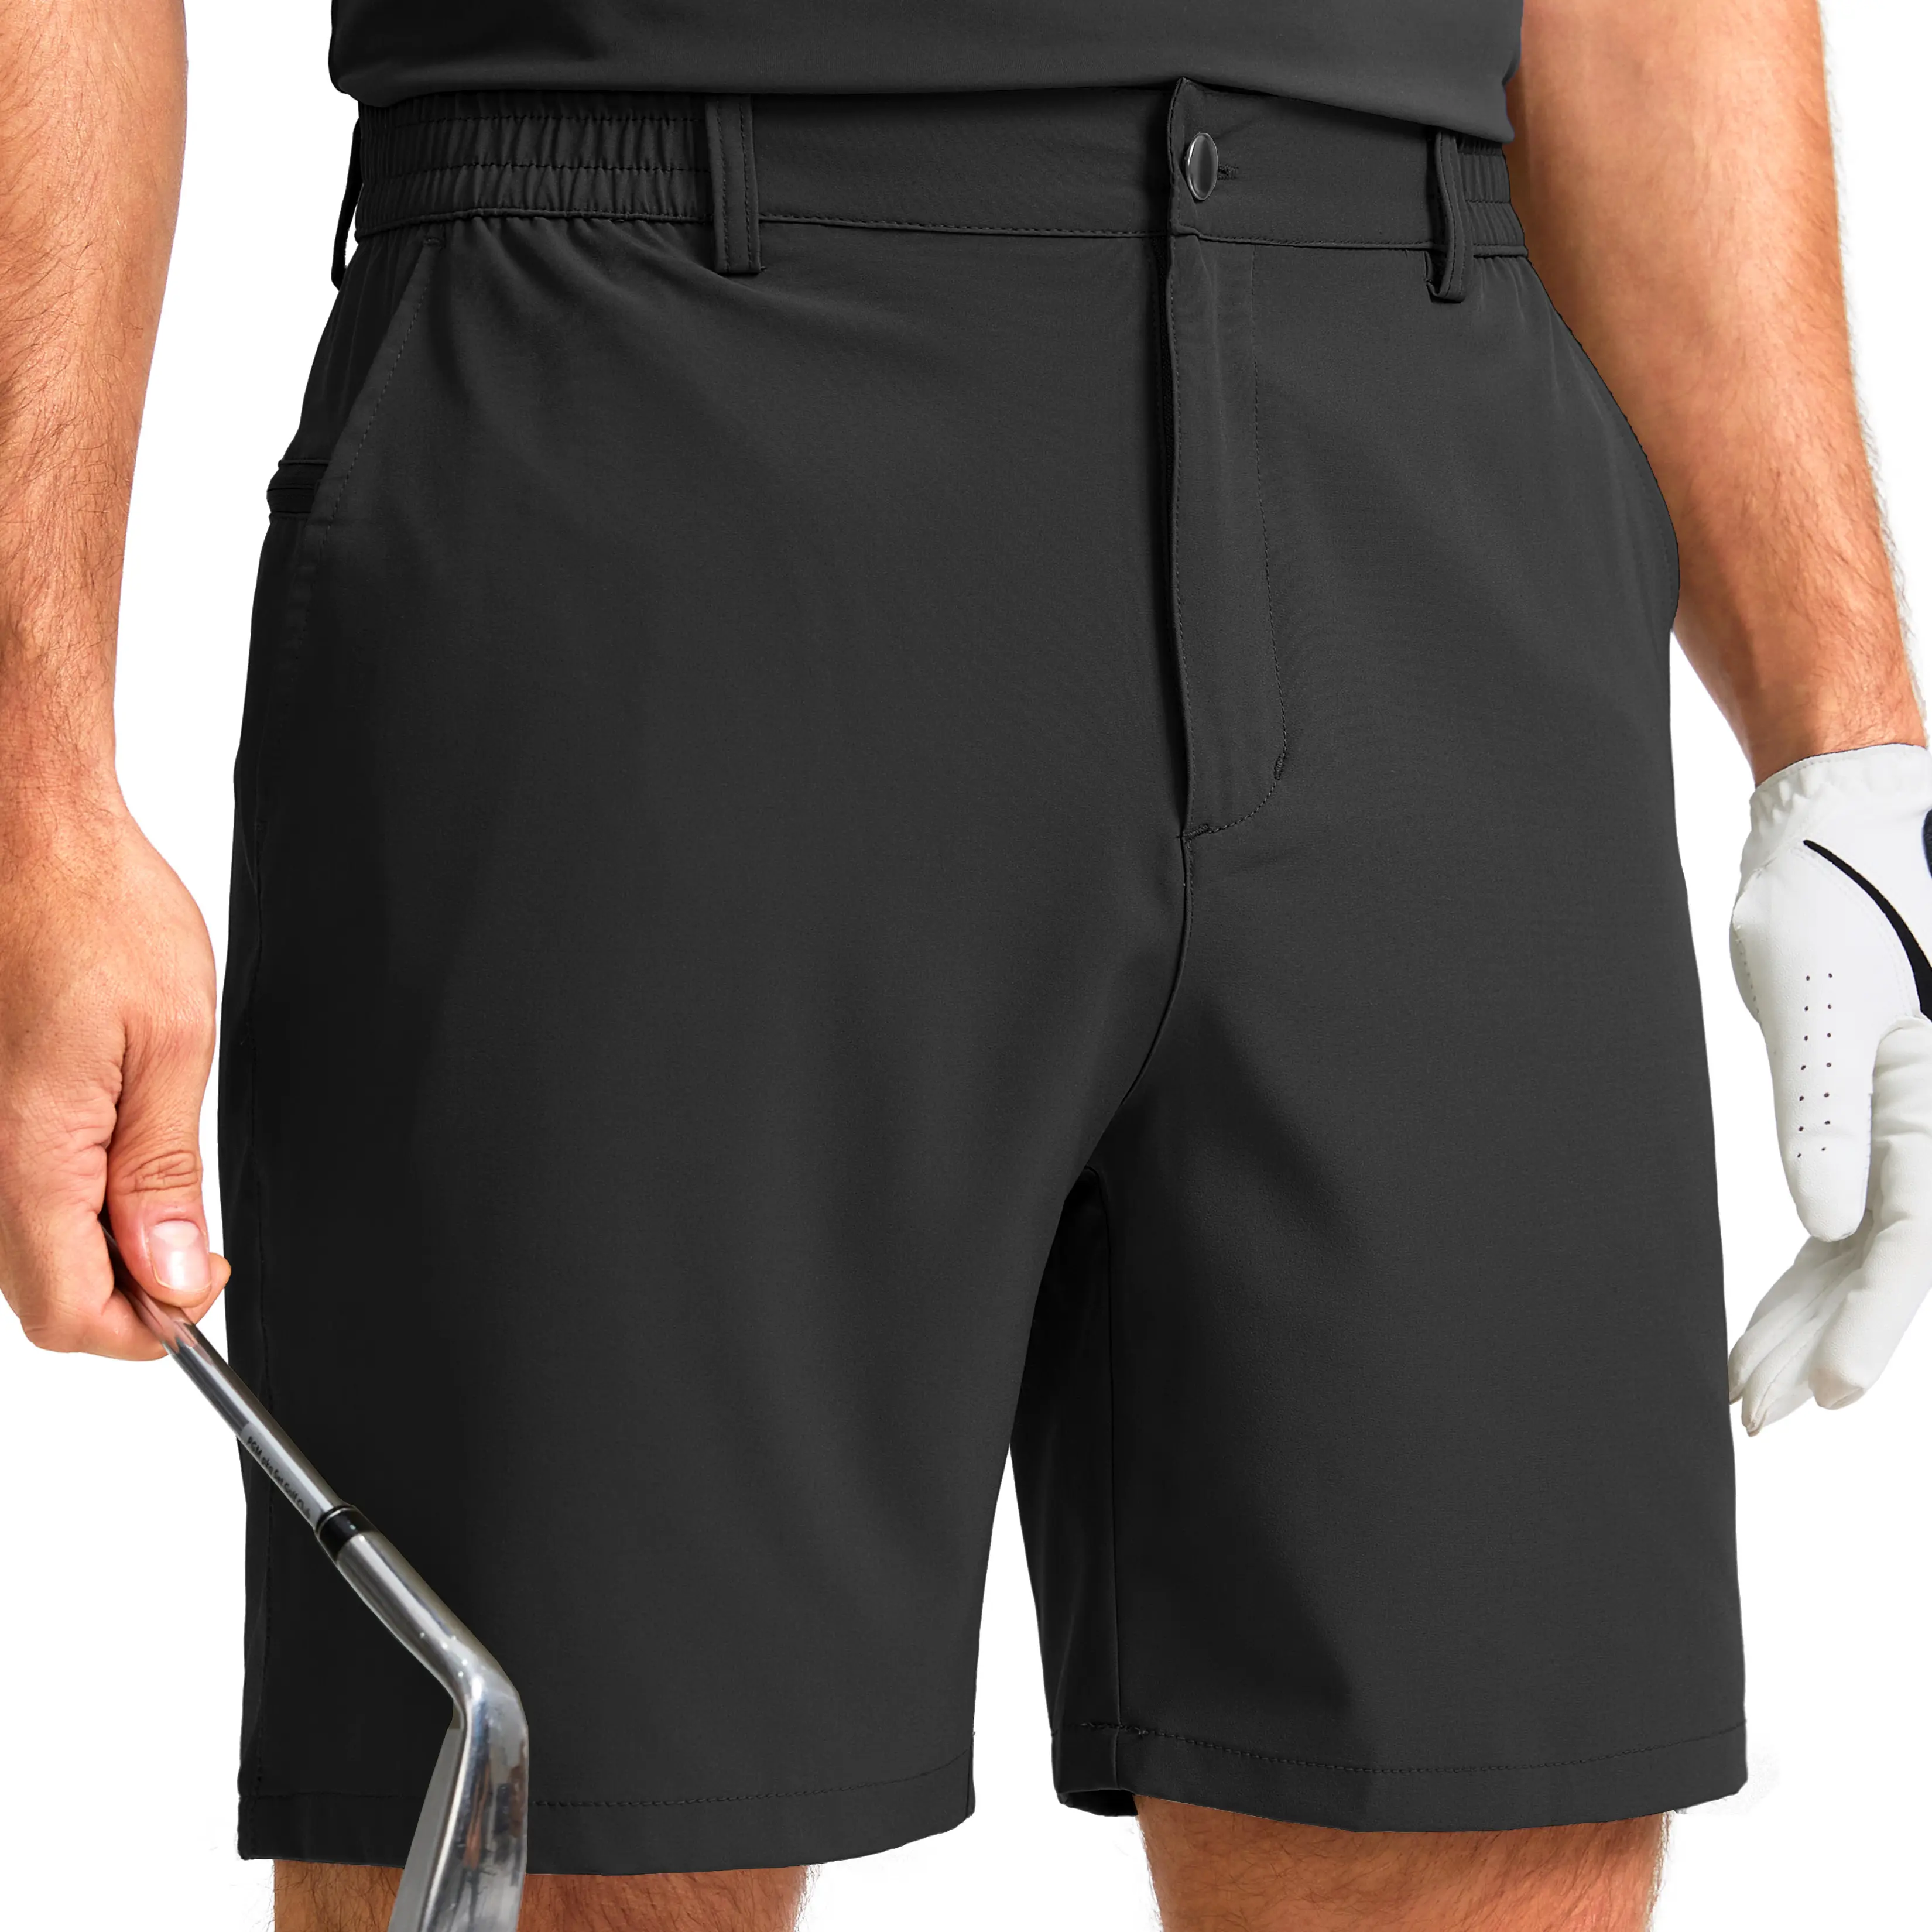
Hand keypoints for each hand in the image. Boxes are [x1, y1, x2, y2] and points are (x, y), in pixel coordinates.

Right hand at [0, 792, 226, 1357]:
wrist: (25, 837)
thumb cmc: (94, 911)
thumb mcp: (168, 1046)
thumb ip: (162, 1173)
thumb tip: (173, 1279)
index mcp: (26, 1153)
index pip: (66, 1312)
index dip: (144, 1324)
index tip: (199, 1284)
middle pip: (43, 1290)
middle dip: (124, 1286)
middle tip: (190, 1238)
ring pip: (25, 1245)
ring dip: (95, 1239)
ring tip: (150, 1177)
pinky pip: (12, 1193)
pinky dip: (65, 1194)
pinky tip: (109, 1146)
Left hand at [1729, 743, 1931, 1429]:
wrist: (1833, 837)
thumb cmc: (1827, 901)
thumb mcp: (1815, 1001)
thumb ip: (1825, 1116)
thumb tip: (1826, 1222)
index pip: (1912, 1239)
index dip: (1876, 1324)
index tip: (1834, 1392)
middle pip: (1891, 1264)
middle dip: (1831, 1346)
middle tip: (1763, 1413)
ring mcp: (1907, 1133)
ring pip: (1864, 1256)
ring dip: (1809, 1325)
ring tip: (1749, 1395)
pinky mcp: (1871, 1129)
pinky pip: (1845, 1226)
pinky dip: (1805, 1280)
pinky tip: (1765, 1331)